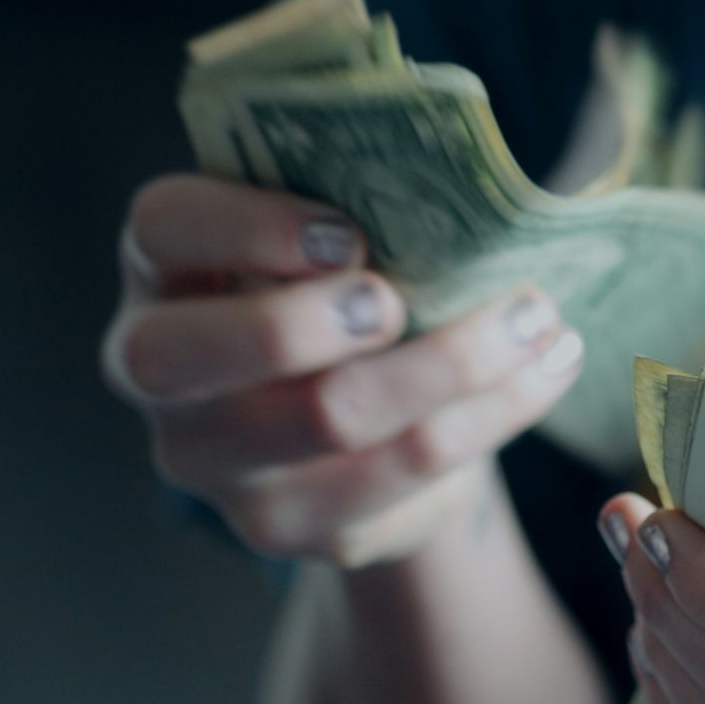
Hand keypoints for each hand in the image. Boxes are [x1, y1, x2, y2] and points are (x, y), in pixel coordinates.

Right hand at [102, 174, 583, 564]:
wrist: (361, 415)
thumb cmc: (341, 287)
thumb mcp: (327, 232)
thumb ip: (355, 196)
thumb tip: (464, 177)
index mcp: (163, 269)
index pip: (163, 228)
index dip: (246, 227)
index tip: (348, 234)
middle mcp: (160, 374)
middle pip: (201, 355)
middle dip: (312, 321)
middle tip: (402, 299)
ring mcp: (217, 465)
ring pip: (329, 421)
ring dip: (453, 364)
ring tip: (538, 319)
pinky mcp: (292, 526)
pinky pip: (402, 477)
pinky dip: (490, 417)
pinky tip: (544, 372)